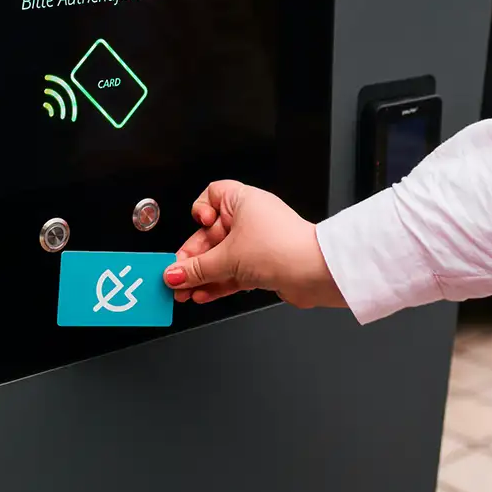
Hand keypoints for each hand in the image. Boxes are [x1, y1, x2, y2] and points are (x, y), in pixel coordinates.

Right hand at [162, 180, 346, 309]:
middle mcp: (250, 219)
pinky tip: (202, 295)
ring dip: (202, 276)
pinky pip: (232, 273)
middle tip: (176, 276)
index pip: (212, 196)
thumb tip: (174, 273)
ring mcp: (256, 243)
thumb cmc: (283, 248)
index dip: (199, 211)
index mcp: (243, 201)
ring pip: (220, 258)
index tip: (194, 227)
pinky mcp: (261, 266)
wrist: (316, 273)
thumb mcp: (228, 257)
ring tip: (184, 292)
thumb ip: (197, 268)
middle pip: (210, 235)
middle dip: (192, 258)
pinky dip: (217, 283)